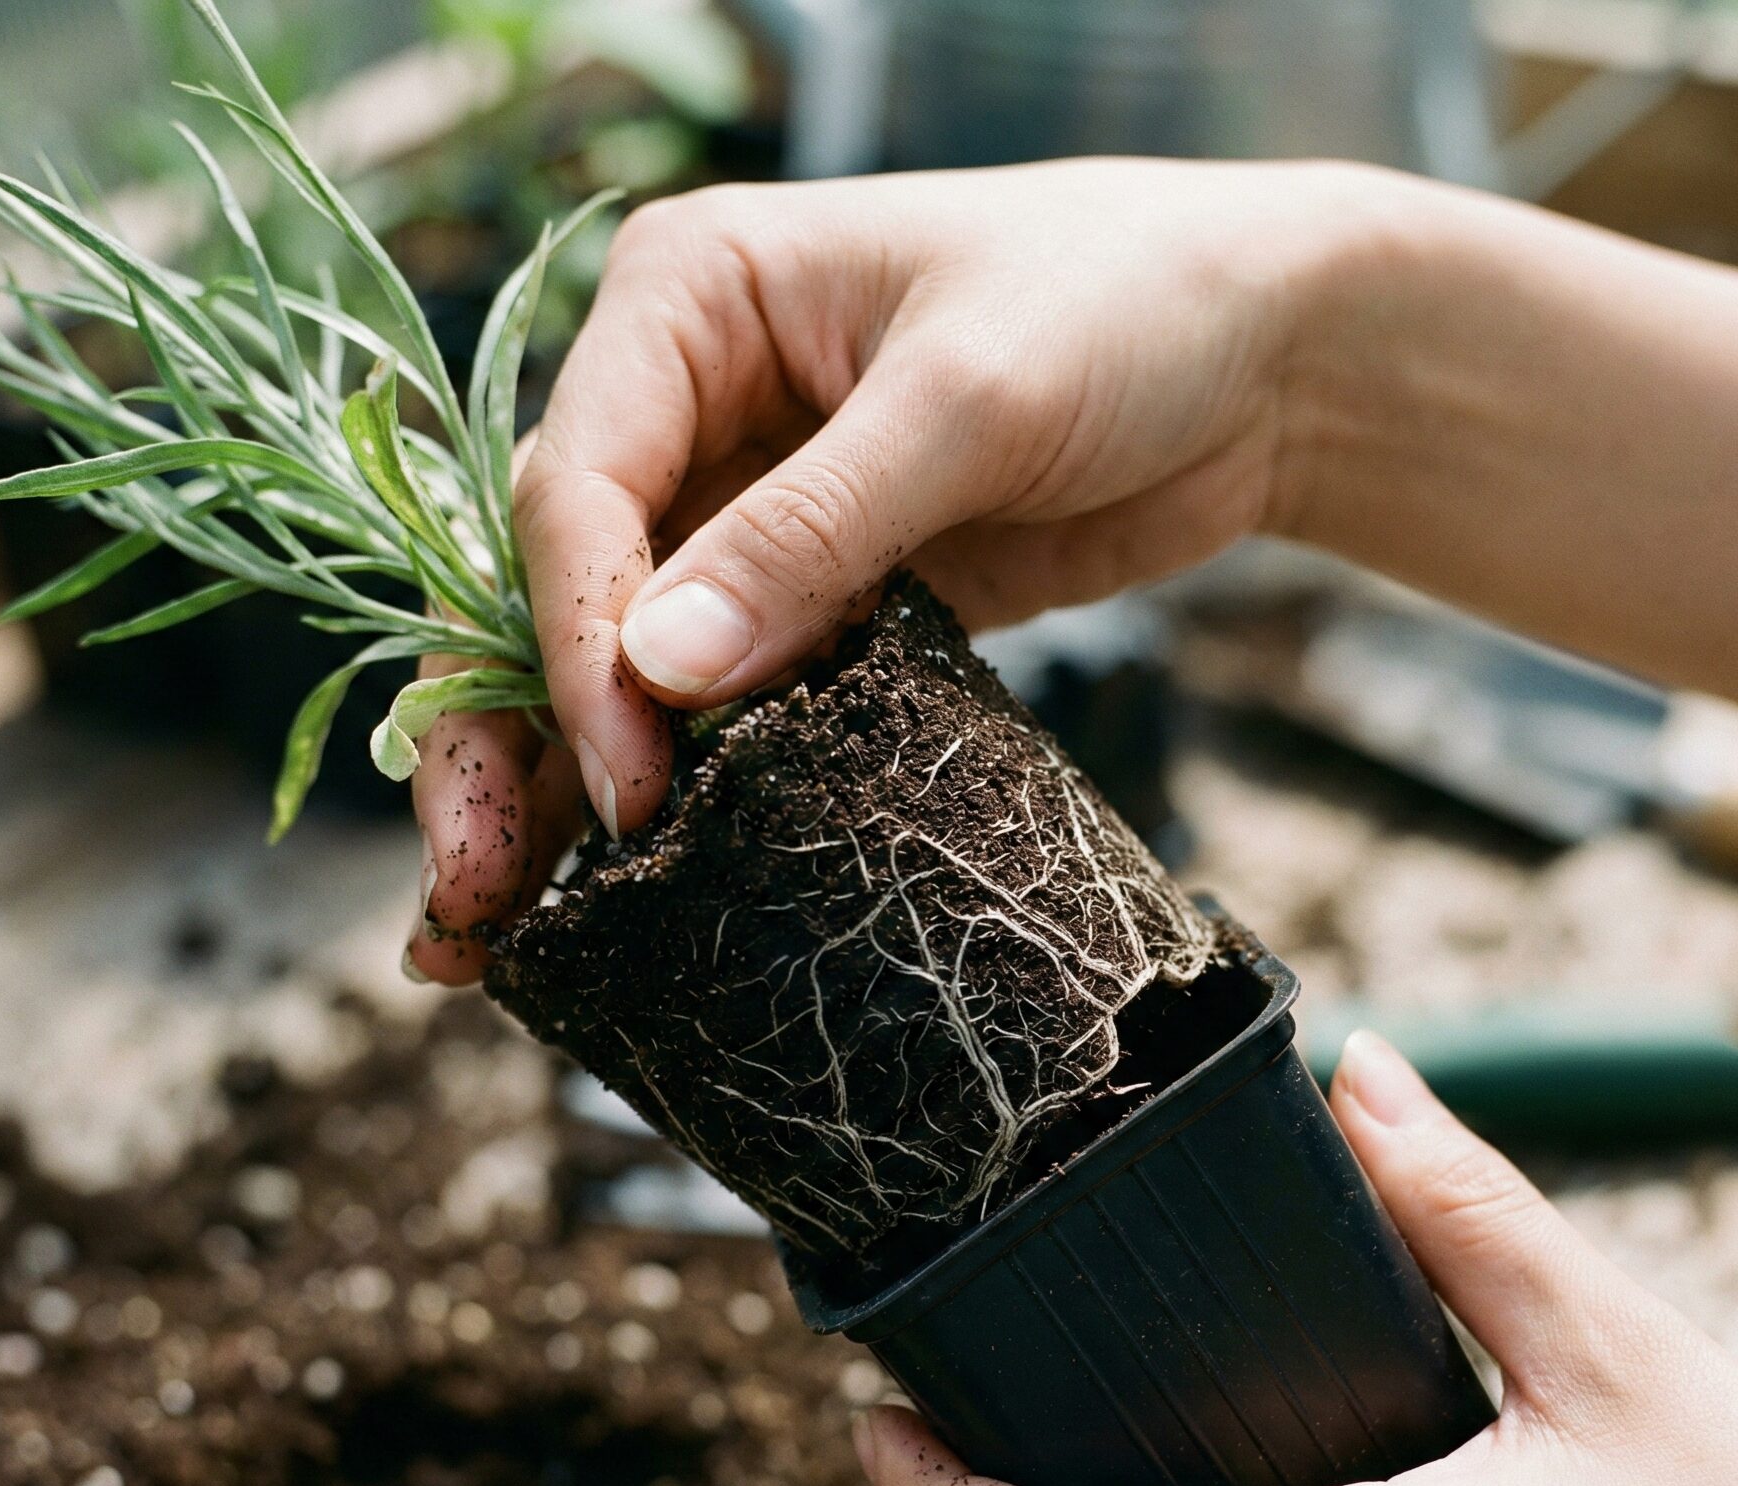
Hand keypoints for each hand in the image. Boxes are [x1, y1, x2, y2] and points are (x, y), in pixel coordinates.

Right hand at [407, 156, 1403, 980]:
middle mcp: (690, 405)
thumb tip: (657, 673)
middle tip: (474, 893)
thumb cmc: (1124, 303)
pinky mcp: (820, 598)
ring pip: (620, 664)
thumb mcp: (966, 400)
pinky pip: (727, 701)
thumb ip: (810, 533)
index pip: (577, 490)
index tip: (627, 785)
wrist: (1263, 358)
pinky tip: (639, 882)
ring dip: (567, 789)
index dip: (576, 647)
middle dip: (506, 739)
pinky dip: (684, 785)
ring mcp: (750, 511)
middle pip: (554, 588)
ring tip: (505, 932)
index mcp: (688, 301)